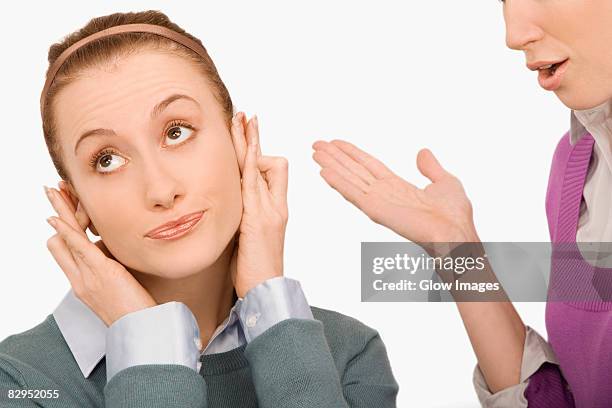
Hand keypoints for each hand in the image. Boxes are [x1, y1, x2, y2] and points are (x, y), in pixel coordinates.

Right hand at [44, 183, 156, 325]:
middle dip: (57, 214)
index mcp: (83, 283)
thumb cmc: (135, 312)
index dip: (61, 229)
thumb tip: (113, 253)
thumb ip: (111, 271)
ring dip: (61, 211)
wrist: (140, 329)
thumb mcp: (118, 288)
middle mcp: (80, 279)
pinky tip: (57, 218)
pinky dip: (67, 230)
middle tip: (53, 192)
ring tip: (54, 191)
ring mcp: (87, 276)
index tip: (62, 212)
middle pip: (60, 240)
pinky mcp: (101, 272)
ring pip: (67, 237)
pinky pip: (79, 247)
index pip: (64, 250)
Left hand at [229, 112, 287, 297]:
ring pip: (261, 167)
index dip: (259, 152)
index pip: (270, 172)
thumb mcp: (248, 238)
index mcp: (273, 210)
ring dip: (250, 142)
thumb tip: (229, 204)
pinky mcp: (260, 219)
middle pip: (268, 162)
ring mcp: (269, 211)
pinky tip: (243, 147)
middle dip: (255, 137)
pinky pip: (253, 184)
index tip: (249, 134)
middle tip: (247, 115)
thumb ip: (244, 217)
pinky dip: (248, 163)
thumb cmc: (255, 268)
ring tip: (241, 121)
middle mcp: (275, 206)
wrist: (265, 289)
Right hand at [312, 139, 478, 254]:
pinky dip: (338, 182)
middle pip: (353, 170)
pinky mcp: (376, 210)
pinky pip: (354, 193)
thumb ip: (431, 168)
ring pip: (349, 179)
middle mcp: (384, 194)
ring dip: (331, 165)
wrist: (456, 233)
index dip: (352, 154)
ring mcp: (378, 202)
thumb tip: (423, 153)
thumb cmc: (454, 216)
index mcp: (397, 188)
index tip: (336, 143)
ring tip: (315, 152)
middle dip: (335, 157)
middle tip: (316, 144)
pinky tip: (324, 172)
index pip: (369, 166)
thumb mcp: (445, 182)